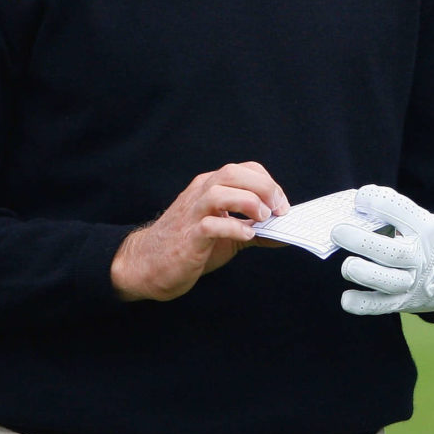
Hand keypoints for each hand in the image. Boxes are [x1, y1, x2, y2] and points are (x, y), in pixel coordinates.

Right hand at [111, 162, 288, 301]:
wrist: (147, 264)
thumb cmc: (190, 244)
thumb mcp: (226, 232)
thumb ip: (253, 228)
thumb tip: (286, 232)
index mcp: (209, 187)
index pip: (244, 169)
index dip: (268, 183)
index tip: (281, 205)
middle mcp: (200, 194)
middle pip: (233, 173)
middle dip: (263, 187)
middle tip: (277, 209)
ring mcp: (192, 214)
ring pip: (219, 192)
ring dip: (248, 202)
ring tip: (262, 219)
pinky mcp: (188, 238)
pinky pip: (209, 225)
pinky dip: (233, 228)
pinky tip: (246, 235)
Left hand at [333, 185, 433, 318]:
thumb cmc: (428, 240)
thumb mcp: (421, 220)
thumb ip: (391, 215)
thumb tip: (352, 211)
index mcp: (424, 228)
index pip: (401, 211)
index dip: (377, 201)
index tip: (360, 199)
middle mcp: (419, 256)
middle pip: (392, 252)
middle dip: (362, 242)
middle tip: (337, 232)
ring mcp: (411, 281)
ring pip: (388, 281)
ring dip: (364, 273)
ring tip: (347, 266)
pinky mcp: (402, 302)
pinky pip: (380, 306)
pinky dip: (362, 304)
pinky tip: (346, 298)